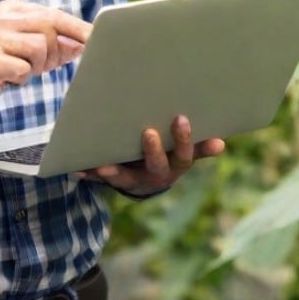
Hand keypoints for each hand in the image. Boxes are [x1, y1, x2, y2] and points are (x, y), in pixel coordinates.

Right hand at [0, 0, 89, 136]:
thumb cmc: (2, 69)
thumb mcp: (32, 52)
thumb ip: (57, 43)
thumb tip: (86, 41)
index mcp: (13, 9)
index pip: (56, 15)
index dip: (79, 29)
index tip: (99, 38)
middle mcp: (2, 18)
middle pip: (50, 27)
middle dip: (56, 50)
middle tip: (42, 66)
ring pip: (39, 47)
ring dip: (37, 66)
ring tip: (20, 71)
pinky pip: (23, 68)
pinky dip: (22, 78)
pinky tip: (8, 79)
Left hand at [82, 115, 225, 196]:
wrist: (145, 181)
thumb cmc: (168, 157)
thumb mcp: (184, 154)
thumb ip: (198, 148)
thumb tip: (221, 144)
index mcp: (175, 166)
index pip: (183, 155)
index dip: (184, 139)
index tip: (181, 118)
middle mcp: (155, 176)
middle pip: (156, 167)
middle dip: (152, 151)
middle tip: (148, 133)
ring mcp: (133, 180)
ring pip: (124, 178)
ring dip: (113, 171)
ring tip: (102, 165)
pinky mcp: (113, 179)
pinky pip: (99, 178)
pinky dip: (88, 173)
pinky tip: (76, 168)